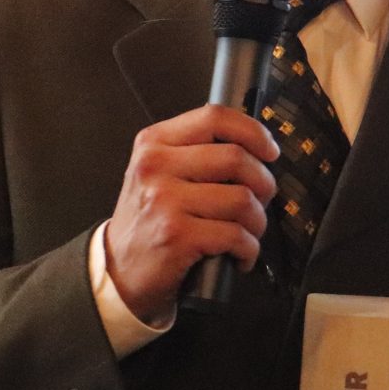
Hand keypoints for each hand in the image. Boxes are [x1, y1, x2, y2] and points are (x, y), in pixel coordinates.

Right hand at [103, 104, 277, 322]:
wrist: (119, 272)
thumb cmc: (149, 221)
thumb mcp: (158, 173)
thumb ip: (195, 153)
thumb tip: (256, 148)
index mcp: (154, 143)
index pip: (214, 117)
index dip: (253, 132)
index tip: (269, 151)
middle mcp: (156, 166)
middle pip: (236, 158)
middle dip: (263, 184)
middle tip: (260, 202)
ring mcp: (164, 200)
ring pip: (242, 199)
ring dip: (258, 222)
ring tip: (248, 233)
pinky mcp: (176, 235)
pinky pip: (236, 236)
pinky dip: (249, 250)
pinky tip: (239, 255)